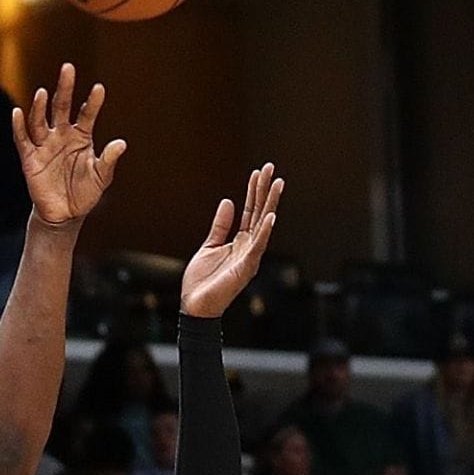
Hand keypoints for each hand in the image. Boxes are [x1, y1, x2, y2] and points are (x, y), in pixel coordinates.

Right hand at [15, 63, 126, 226]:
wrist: (66, 215)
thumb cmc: (84, 193)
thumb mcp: (101, 177)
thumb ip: (109, 160)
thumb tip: (122, 143)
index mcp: (81, 137)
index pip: (87, 114)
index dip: (93, 102)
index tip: (100, 88)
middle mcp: (61, 135)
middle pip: (61, 107)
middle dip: (64, 88)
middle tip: (68, 68)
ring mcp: (45, 145)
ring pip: (40, 121)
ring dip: (40, 107)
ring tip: (43, 92)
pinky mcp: (30, 158)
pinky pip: (23, 140)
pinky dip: (18, 126)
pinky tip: (17, 112)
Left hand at [181, 163, 282, 317]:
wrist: (195, 306)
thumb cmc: (202, 281)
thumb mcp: (209, 246)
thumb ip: (220, 226)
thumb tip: (228, 202)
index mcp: (240, 242)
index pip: (250, 211)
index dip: (254, 191)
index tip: (259, 172)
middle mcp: (249, 247)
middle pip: (260, 213)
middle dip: (266, 190)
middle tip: (272, 168)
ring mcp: (249, 257)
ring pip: (263, 225)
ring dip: (271, 204)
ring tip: (277, 184)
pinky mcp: (246, 268)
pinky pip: (257, 246)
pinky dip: (264, 231)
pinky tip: (270, 216)